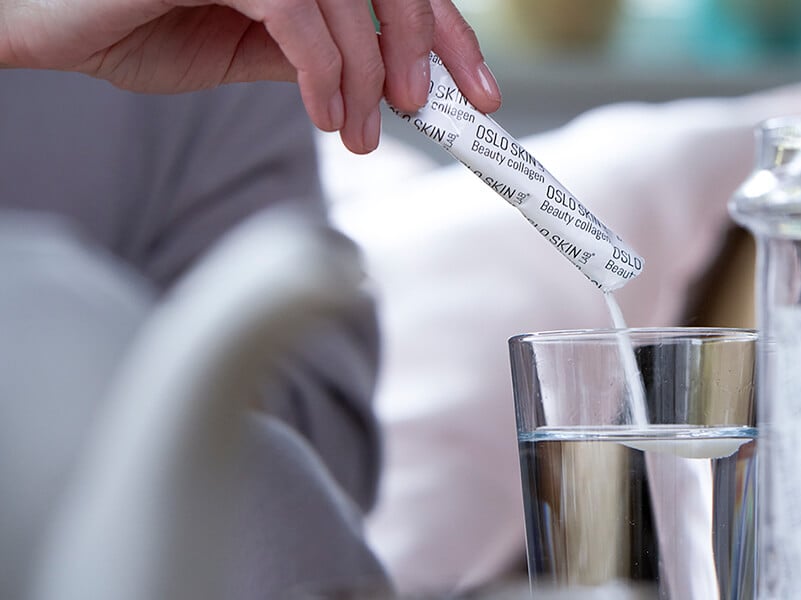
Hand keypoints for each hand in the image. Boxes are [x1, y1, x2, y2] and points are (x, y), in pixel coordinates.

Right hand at [0, 0, 501, 153]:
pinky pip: (299, 18)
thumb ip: (310, 54)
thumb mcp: (245, 50)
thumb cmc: (133, 23)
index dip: (445, 31)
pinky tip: (326, 117)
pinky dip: (325, 75)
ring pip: (351, 4)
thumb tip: (375, 81)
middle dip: (426, 47)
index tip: (474, 85)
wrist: (44, 22)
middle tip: (426, 109)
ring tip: (362, 132)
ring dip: (368, 79)